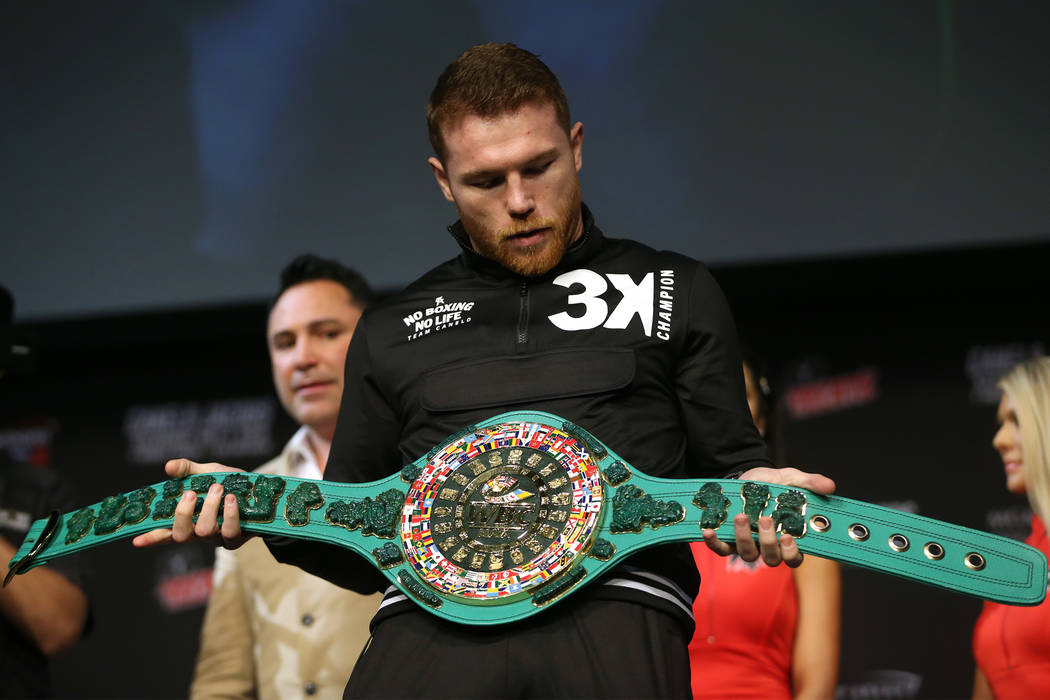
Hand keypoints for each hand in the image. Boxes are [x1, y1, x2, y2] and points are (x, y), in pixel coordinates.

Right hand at [131, 459, 249, 549]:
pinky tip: (231, 499)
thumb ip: (187, 470)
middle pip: (181, 535)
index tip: (136, 540)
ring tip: (218, 489)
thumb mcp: (206, 472)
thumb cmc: (228, 482)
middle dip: (183, 513)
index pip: (164, 532)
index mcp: (187, 518)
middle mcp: (198, 532)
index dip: (151, 537)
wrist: (260, 490)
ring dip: (210, 508)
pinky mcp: (236, 539)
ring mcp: (217, 538)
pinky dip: (230, 514)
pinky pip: (229, 533)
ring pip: (204, 531)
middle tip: (191, 493)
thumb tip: (168, 467)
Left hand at [702, 467, 835, 566]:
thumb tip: (829, 486)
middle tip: (766, 520)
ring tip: (742, 516)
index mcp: (788, 536)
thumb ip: (809, 482)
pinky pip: (720, 549)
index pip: (794, 557)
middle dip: (768, 542)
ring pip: (748, 554)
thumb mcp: (790, 479)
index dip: (792, 553)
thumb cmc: (771, 483)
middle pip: (771, 558)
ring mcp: (747, 544)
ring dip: (744, 538)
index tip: (789, 537)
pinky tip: (708, 530)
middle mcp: (768, 545)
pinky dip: (714, 542)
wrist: (745, 476)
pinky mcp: (728, 540)